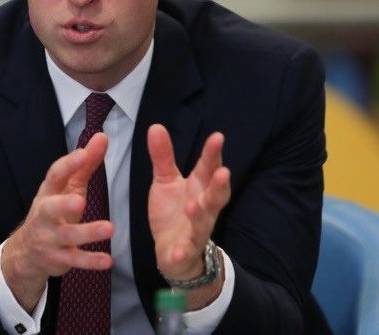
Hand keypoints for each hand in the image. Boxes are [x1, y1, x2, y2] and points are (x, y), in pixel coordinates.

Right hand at [2, 133, 113, 311]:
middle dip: (64, 204)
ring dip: (87, 233)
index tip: (84, 153)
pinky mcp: (58, 258)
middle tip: (80, 200)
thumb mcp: (67, 186)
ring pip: (67, 236)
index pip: (55, 175)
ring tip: (109, 229)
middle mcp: (45, 214)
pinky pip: (75, 260)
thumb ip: (86, 163)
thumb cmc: (54, 211)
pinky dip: (90, 261)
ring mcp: (49, 238)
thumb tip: (102, 136)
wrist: (26, 252)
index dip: (68, 164)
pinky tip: (107, 260)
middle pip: (51, 209)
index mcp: (48, 192)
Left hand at [147, 124, 230, 285]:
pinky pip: (186, 251)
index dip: (213, 154)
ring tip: (194, 205)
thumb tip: (155, 126)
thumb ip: (163, 156)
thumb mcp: (165, 181)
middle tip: (222, 171)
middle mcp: (203, 208)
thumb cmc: (174, 212)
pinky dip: (184, 251)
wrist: (173, 252)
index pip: (208, 169)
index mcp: (199, 188)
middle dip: (219, 185)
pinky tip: (180, 250)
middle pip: (215, 196)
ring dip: (200, 215)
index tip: (218, 137)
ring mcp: (196, 231)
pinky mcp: (185, 251)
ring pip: (203, 223)